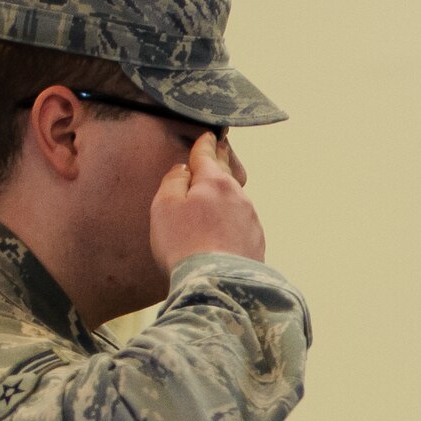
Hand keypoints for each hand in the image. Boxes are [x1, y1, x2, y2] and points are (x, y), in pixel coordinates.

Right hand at [151, 131, 265, 269]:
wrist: (219, 285)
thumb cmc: (184, 245)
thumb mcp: (164, 207)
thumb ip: (173, 182)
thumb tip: (184, 170)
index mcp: (214, 182)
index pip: (207, 154)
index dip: (204, 143)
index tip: (207, 134)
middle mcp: (238, 196)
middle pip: (226, 173)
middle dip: (221, 159)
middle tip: (222, 147)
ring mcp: (251, 220)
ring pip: (236, 198)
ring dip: (227, 192)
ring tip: (221, 187)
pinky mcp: (256, 242)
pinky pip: (242, 222)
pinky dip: (233, 217)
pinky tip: (227, 225)